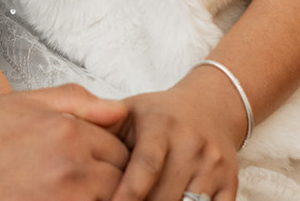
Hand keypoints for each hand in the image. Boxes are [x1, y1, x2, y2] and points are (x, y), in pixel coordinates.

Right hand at [0, 84, 129, 200]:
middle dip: (110, 179)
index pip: (118, 147)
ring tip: (70, 188)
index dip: (110, 156)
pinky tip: (61, 196)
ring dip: (99, 196)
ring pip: (110, 200)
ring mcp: (68, 197)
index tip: (94, 162)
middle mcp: (73, 165)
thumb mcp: (23, 103)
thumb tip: (119, 111)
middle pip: (120, 177)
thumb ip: (75, 100)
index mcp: (68, 130)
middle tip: (83, 179)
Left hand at [107, 66, 246, 200]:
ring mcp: (214, 166)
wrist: (211, 108)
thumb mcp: (128, 112)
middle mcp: (192, 144)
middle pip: (165, 194)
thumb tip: (69, 142)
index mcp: (161, 126)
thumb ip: (101, 129)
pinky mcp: (231, 183)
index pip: (145, 167)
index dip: (127, 194)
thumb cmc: (157, 115)